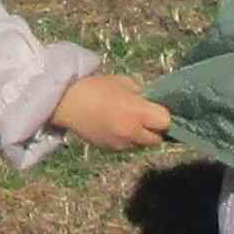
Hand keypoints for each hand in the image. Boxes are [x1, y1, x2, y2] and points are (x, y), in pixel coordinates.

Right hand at [53, 70, 173, 153]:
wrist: (67, 103)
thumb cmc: (96, 87)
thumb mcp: (124, 82)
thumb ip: (141, 94)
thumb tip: (151, 102)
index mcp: (137, 112)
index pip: (166, 121)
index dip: (164, 115)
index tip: (157, 109)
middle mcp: (132, 132)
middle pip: (158, 138)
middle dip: (156, 129)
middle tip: (147, 117)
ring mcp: (121, 144)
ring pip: (143, 145)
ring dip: (142, 136)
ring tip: (129, 122)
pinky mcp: (111, 150)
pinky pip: (128, 147)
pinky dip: (128, 140)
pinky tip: (117, 127)